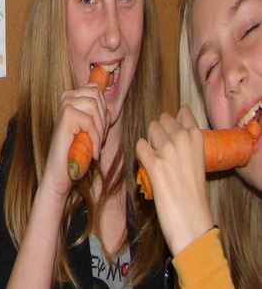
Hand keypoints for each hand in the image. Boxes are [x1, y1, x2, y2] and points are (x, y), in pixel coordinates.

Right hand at [42, 82, 108, 198]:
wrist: (62, 172)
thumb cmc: (76, 151)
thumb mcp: (92, 131)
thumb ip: (99, 118)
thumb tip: (110, 110)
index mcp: (72, 96)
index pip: (95, 88)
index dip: (103, 109)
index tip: (99, 130)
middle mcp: (66, 97)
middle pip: (97, 96)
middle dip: (103, 120)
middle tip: (97, 140)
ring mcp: (64, 105)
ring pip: (94, 105)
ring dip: (100, 129)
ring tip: (95, 145)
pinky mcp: (66, 116)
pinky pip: (90, 122)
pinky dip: (96, 139)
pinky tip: (93, 152)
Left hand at [136, 106, 213, 255]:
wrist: (192, 222)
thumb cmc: (194, 195)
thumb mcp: (197, 163)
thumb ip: (187, 145)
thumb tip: (171, 130)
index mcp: (197, 140)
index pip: (183, 114)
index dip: (174, 120)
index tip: (171, 128)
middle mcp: (183, 139)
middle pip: (162, 120)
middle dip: (159, 132)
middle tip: (162, 151)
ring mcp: (168, 150)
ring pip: (150, 129)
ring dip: (150, 142)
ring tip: (156, 159)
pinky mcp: (154, 163)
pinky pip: (140, 145)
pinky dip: (141, 155)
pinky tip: (148, 167)